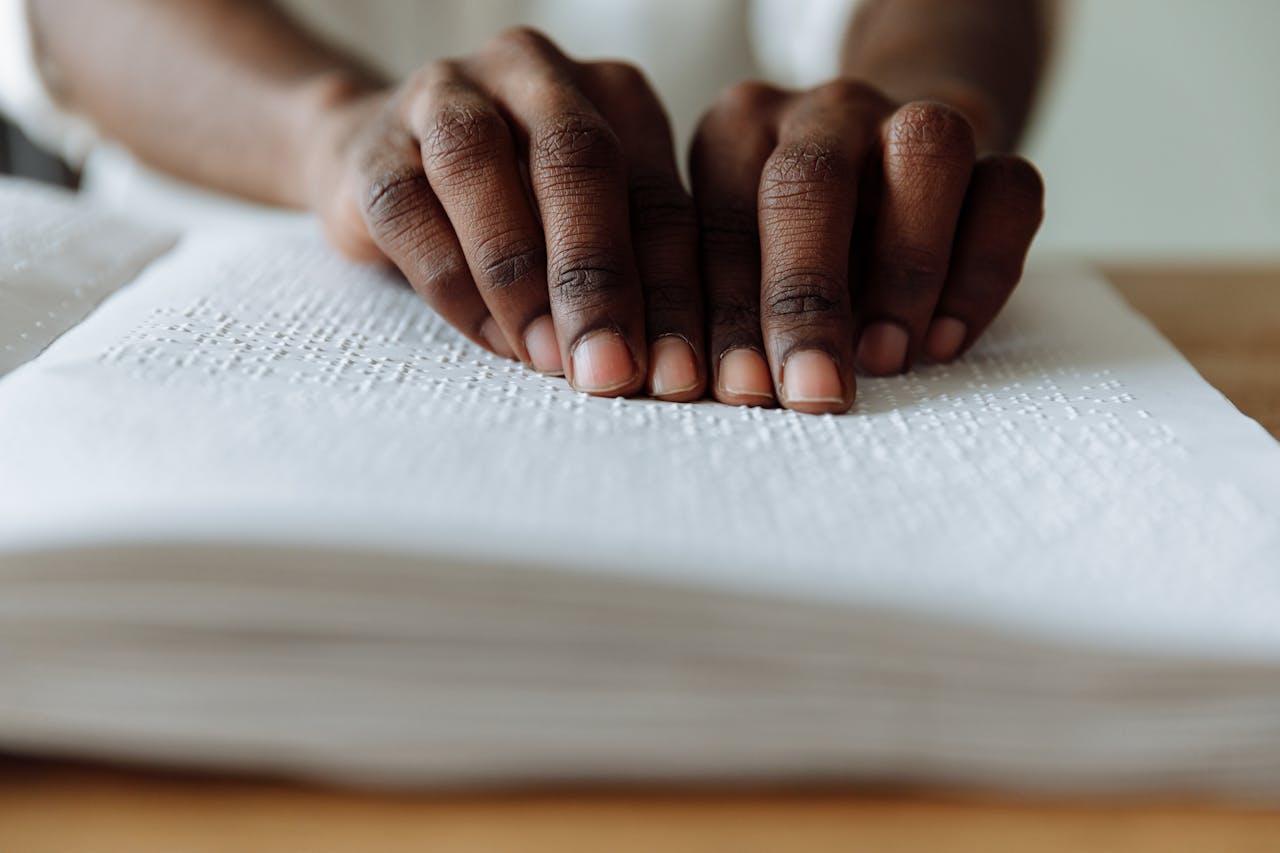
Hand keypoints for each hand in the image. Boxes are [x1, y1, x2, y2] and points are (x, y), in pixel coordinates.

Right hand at [306, 28, 703, 399]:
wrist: (391, 167)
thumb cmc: (524, 214)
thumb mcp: (595, 232)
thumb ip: (634, 277)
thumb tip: (670, 370)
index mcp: (614, 95)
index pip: (658, 197)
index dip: (674, 293)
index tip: (679, 376)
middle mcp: (535, 75)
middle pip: (576, 161)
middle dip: (596, 278)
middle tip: (608, 370)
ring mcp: (446, 95)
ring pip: (478, 167)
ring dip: (516, 274)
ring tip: (543, 358)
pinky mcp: (374, 142)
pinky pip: (407, 208)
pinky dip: (451, 281)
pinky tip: (488, 337)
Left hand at [691, 80, 1043, 413]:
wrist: (882, 162)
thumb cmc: (788, 237)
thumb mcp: (735, 263)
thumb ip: (725, 309)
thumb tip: (730, 389)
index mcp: (737, 132)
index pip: (721, 219)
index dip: (729, 313)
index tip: (742, 390)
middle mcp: (822, 113)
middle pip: (809, 179)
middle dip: (808, 296)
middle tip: (813, 388)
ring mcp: (909, 116)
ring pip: (926, 154)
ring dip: (906, 270)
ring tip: (885, 359)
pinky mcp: (989, 142)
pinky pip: (1007, 189)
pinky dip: (981, 273)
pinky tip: (944, 342)